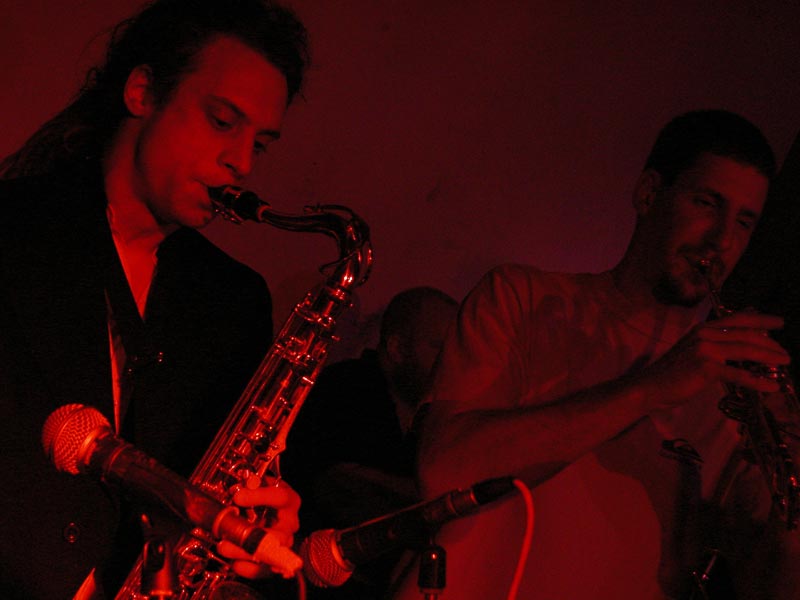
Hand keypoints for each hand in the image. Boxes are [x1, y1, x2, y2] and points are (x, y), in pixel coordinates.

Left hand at [216, 478, 301, 578]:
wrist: (272, 513)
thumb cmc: (267, 498)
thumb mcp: (261, 486)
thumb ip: (252, 485)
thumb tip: (240, 488)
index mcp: (289, 501)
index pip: (280, 497)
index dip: (259, 496)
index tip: (237, 497)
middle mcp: (290, 523)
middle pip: (278, 534)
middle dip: (252, 535)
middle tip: (231, 531)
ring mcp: (284, 543)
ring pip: (269, 553)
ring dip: (245, 552)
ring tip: (225, 547)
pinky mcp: (275, 559)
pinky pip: (264, 569)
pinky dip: (248, 568)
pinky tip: (235, 563)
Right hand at [640, 311, 789, 411]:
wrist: (650, 387)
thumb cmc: (672, 373)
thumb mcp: (693, 351)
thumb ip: (714, 344)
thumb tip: (739, 342)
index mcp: (703, 329)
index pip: (737, 319)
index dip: (760, 319)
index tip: (779, 322)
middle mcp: (705, 334)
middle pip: (745, 334)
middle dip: (770, 343)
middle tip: (785, 353)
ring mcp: (705, 350)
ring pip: (745, 350)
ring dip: (769, 357)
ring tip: (784, 363)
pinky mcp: (706, 368)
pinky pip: (738, 373)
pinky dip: (758, 381)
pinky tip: (771, 386)